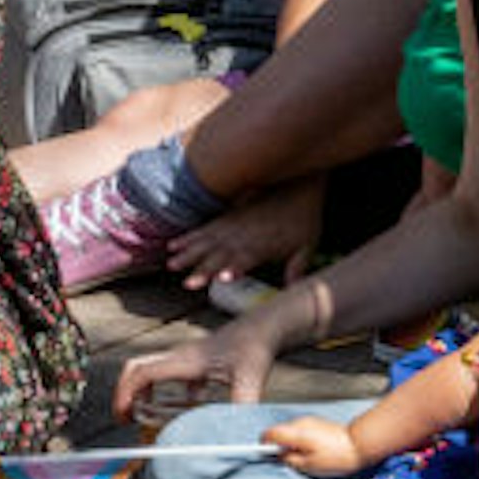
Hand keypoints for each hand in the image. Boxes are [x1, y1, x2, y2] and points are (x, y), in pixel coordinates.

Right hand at [112, 311, 284, 421]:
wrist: (263, 328)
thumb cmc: (254, 348)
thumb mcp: (249, 380)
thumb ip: (241, 406)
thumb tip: (239, 433)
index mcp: (184, 362)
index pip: (142, 373)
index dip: (126, 394)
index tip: (124, 417)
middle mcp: (178, 357)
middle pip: (134, 368)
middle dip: (123, 392)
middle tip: (125, 417)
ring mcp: (184, 358)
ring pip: (148, 369)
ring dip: (138, 390)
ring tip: (142, 414)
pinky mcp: (194, 360)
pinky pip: (167, 373)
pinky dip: (162, 390)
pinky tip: (182, 406)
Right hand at [169, 176, 320, 292]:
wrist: (296, 185)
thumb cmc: (303, 219)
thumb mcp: (307, 247)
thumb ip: (297, 270)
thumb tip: (294, 292)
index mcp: (262, 247)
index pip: (245, 260)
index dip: (234, 269)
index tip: (222, 278)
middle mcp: (243, 238)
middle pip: (220, 256)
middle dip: (203, 269)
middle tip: (188, 284)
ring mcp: (231, 227)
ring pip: (205, 243)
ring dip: (188, 255)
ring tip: (172, 265)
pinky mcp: (225, 218)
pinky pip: (202, 230)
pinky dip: (187, 238)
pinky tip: (173, 244)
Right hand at [262, 415, 362, 478]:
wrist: (360, 445)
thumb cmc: (337, 457)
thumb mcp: (309, 466)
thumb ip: (288, 460)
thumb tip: (278, 455)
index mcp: (296, 433)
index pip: (269, 434)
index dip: (262, 444)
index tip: (259, 453)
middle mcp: (300, 423)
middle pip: (278, 432)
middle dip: (278, 445)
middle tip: (289, 460)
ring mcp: (309, 421)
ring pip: (289, 431)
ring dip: (290, 443)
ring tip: (304, 456)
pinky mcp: (316, 422)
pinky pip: (300, 430)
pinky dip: (300, 440)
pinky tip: (312, 450)